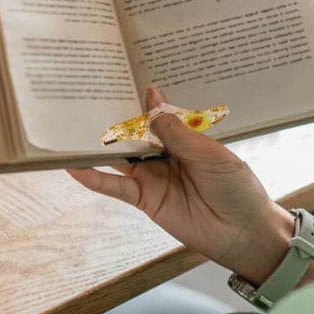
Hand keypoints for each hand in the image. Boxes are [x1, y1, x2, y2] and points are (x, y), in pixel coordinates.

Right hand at [68, 87, 295, 284]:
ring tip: (70, 129)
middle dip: (112, 118)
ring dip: (97, 146)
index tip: (117, 79)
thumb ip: (176, 132)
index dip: (137, 101)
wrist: (244, 234)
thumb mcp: (209, 154)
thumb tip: (151, 98)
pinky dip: (95, 178)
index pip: (154, 116)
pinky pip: (115, 187)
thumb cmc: (236, 187)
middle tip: (85, 97)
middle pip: (131, 134)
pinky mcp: (143, 199)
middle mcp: (162, 154)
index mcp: (182, 138)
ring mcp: (151, 176)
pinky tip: (74, 167)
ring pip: (118, 157)